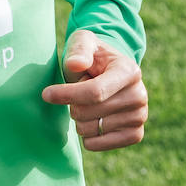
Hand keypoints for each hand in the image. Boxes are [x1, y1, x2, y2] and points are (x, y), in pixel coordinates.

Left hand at [41, 29, 147, 150]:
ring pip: (91, 130)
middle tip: (79, 91)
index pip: (95, 92)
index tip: (46, 94)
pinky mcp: (135, 134)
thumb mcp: (83, 41)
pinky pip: (98, 145)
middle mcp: (139, 95)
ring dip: (79, 119)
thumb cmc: (91, 56)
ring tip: (88, 103)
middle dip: (73, 104)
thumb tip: (75, 64)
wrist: (108, 71)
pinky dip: (87, 136)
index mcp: (129, 71)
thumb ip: (78, 49)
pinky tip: (91, 120)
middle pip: (89, 112)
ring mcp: (139, 116)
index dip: (68, 94)